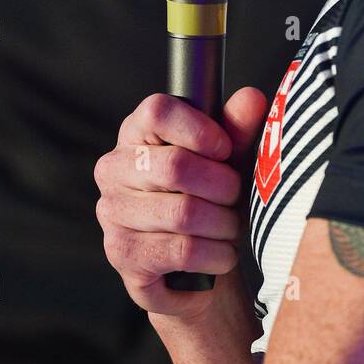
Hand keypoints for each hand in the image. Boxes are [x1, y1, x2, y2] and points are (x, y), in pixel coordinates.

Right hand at [94, 86, 266, 320]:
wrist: (195, 266)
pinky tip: (221, 253)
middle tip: (236, 197)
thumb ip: (238, 128)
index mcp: (136, 133)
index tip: (225, 149)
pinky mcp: (122, 253)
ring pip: (183, 212)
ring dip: (223, 224)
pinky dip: (215, 254)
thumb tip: (251, 98)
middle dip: (223, 186)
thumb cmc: (209, 199)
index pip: (157, 112)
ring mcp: (112, 211)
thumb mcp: (228, 160)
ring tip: (230, 227)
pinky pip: (182, 250)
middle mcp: (114, 167)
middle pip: (176, 165)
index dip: (199, 129)